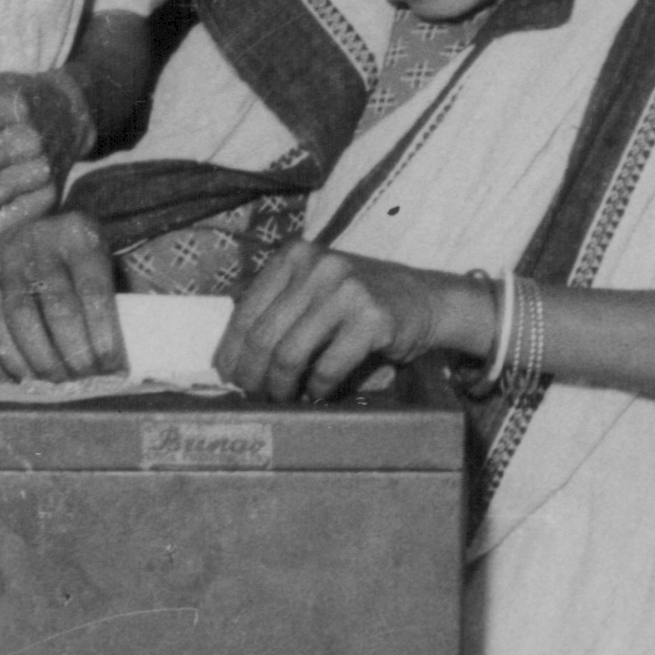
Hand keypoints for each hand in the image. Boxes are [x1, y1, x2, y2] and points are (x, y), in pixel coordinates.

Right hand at [0, 211, 126, 379]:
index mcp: (81, 236)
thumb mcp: (107, 262)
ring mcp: (7, 261)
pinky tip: (28, 377)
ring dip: (41, 359)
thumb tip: (130, 352)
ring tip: (59, 383)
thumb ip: (120, 298)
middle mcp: (40, 242)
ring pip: (22, 318)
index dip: (103, 333)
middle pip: (59, 306)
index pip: (94, 291)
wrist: (39, 232)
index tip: (114, 367)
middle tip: (87, 379)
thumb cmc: (82, 260)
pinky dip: (10, 357)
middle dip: (74, 351)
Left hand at [221, 242, 483, 402]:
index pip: (245, 310)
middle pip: (263, 335)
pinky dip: (317, 388)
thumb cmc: (359, 302)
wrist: (425, 299)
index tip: (228, 379)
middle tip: (254, 398)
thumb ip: (280, 309)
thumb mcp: (315, 289)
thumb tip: (234, 361)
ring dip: (281, 386)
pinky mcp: (371, 317)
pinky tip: (318, 394)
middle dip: (252, 376)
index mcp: (294, 255)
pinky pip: (328, 366)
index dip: (231, 351)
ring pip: (290, 353)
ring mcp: (345, 289)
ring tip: (283, 399)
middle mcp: (317, 265)